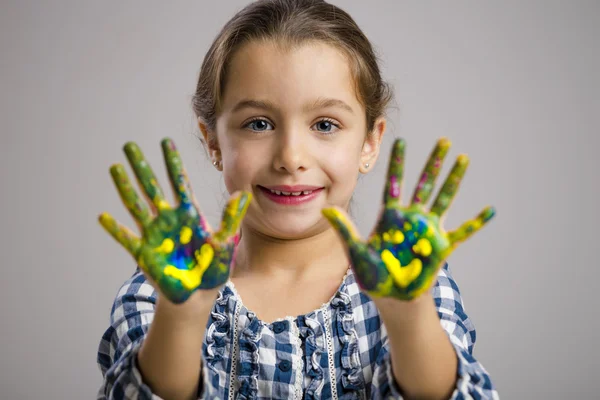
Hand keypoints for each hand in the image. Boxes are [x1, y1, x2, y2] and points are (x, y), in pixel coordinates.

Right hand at [98, 138, 250, 303]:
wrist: (198, 295)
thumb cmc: (213, 268)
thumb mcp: (226, 242)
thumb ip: (231, 218)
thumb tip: (242, 194)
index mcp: (189, 213)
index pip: (178, 181)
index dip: (172, 162)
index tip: (165, 141)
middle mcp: (168, 219)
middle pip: (152, 187)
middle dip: (141, 166)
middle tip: (130, 145)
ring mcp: (154, 234)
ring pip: (136, 205)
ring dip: (125, 187)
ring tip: (115, 168)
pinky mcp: (144, 253)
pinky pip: (127, 239)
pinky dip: (116, 229)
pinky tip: (104, 217)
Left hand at [322, 138, 494, 300]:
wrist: (392, 297)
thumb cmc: (374, 275)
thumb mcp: (355, 251)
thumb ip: (344, 229)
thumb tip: (325, 209)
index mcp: (390, 216)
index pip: (394, 183)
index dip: (398, 162)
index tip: (401, 140)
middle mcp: (411, 218)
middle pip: (424, 184)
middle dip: (433, 162)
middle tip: (443, 141)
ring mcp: (428, 230)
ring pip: (443, 199)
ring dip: (454, 180)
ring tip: (463, 159)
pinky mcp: (441, 247)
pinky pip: (462, 232)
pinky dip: (476, 222)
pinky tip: (490, 210)